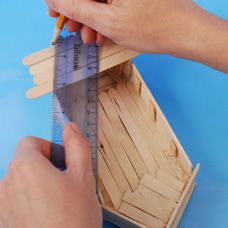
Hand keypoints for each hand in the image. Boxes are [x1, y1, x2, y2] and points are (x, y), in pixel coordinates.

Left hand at [0, 123, 101, 227]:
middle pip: (25, 162)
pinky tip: (45, 217)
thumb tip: (71, 128)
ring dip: (37, 186)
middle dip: (45, 168)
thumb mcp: (84, 178)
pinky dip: (28, 203)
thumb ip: (77, 147)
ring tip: (56, 204)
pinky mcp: (2, 220)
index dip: (48, 148)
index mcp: (26, 167)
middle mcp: (6, 184)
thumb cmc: (73, 221)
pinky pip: (15, 201)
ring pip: (21, 183)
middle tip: (64, 185)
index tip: (61, 163)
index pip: (30, 142)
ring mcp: (1, 204)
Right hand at [45, 0, 227, 72]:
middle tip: (74, 31)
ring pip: (100, 0)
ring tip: (91, 38)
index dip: (62, 1)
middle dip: (78, 13)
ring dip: (91, 19)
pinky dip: (105, 18)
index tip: (55, 15)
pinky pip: (112, 4)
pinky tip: (104, 33)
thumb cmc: (152, 28)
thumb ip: (79, 8)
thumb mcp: (109, 22)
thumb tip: (56, 0)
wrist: (184, 32)